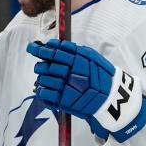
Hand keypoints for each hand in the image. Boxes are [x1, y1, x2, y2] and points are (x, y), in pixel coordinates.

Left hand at [27, 39, 145, 141]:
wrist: (111, 99)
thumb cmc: (102, 77)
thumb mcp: (92, 57)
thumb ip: (75, 51)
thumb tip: (55, 45)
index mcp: (78, 59)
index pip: (54, 51)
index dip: (41, 48)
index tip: (34, 47)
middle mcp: (71, 72)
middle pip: (46, 65)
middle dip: (40, 65)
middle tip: (40, 66)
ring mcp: (66, 87)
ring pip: (43, 78)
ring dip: (41, 78)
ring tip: (46, 79)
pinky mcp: (64, 100)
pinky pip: (44, 93)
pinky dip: (41, 90)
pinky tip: (46, 89)